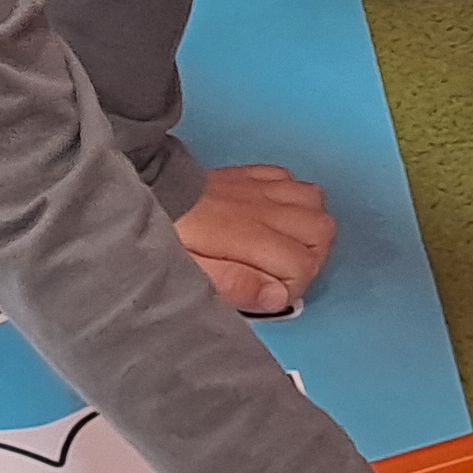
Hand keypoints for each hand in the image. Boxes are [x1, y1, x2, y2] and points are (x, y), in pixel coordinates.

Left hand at [173, 161, 333, 315]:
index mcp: (250, 237)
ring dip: (307, 225)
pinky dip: (292, 196)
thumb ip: (237, 286)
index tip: (268, 293)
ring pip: (315, 201)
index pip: (305, 264)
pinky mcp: (252, 175)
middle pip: (322, 230)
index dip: (292, 287)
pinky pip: (291, 178)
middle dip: (311, 256)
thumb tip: (277, 297)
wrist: (149, 193)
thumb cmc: (170, 237)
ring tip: (284, 243)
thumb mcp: (196, 274)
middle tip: (282, 271)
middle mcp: (264, 209)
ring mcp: (260, 188)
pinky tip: (272, 213)